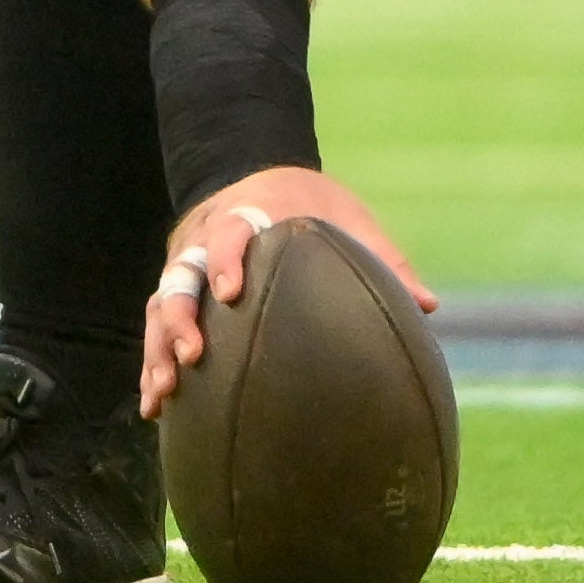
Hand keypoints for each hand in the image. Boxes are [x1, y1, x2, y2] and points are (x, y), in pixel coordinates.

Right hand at [140, 167, 436, 417]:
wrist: (261, 174)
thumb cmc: (312, 204)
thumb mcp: (348, 217)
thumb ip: (384, 258)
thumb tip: (428, 306)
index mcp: (245, 214)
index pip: (227, 232)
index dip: (224, 260)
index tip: (230, 293)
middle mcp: (203, 240)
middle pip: (179, 275)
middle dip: (179, 316)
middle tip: (193, 355)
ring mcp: (185, 266)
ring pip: (160, 304)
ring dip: (159, 348)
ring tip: (164, 392)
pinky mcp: (178, 290)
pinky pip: (158, 326)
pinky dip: (154, 364)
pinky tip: (156, 408)